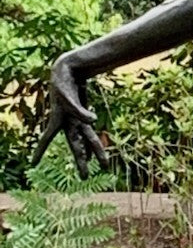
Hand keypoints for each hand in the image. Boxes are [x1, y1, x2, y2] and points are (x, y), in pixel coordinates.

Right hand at [32, 54, 108, 179]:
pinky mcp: (83, 113)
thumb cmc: (64, 83)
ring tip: (104, 165)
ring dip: (95, 151)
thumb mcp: (70, 97)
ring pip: (87, 139)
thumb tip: (94, 121)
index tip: (33, 163)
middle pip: (76, 145)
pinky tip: (97, 147)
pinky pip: (89, 130)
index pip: (46, 139)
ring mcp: (76, 119)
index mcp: (58, 121)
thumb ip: (80, 111)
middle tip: (84, 178)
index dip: (40, 151)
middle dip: (81, 162)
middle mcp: (68, 123)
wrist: (67, 70)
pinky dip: (92, 139)